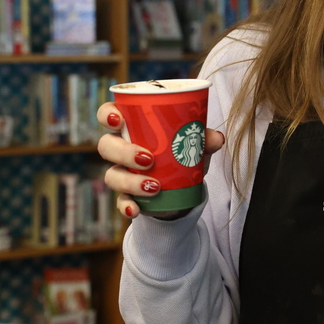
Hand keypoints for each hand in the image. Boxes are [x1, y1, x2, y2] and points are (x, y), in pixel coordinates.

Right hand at [96, 102, 224, 219]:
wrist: (184, 188)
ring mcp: (122, 172)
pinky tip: (135, 209)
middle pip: (106, 145)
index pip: (109, 115)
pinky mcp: (127, 196)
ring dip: (130, 181)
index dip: (107, 115)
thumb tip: (217, 138)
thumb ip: (204, 139)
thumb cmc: (182, 153)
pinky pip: (120, 201)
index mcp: (133, 127)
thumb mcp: (194, 145)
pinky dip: (126, 206)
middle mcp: (121, 149)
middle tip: (148, 159)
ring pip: (112, 175)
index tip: (119, 120)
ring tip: (155, 186)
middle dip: (123, 152)